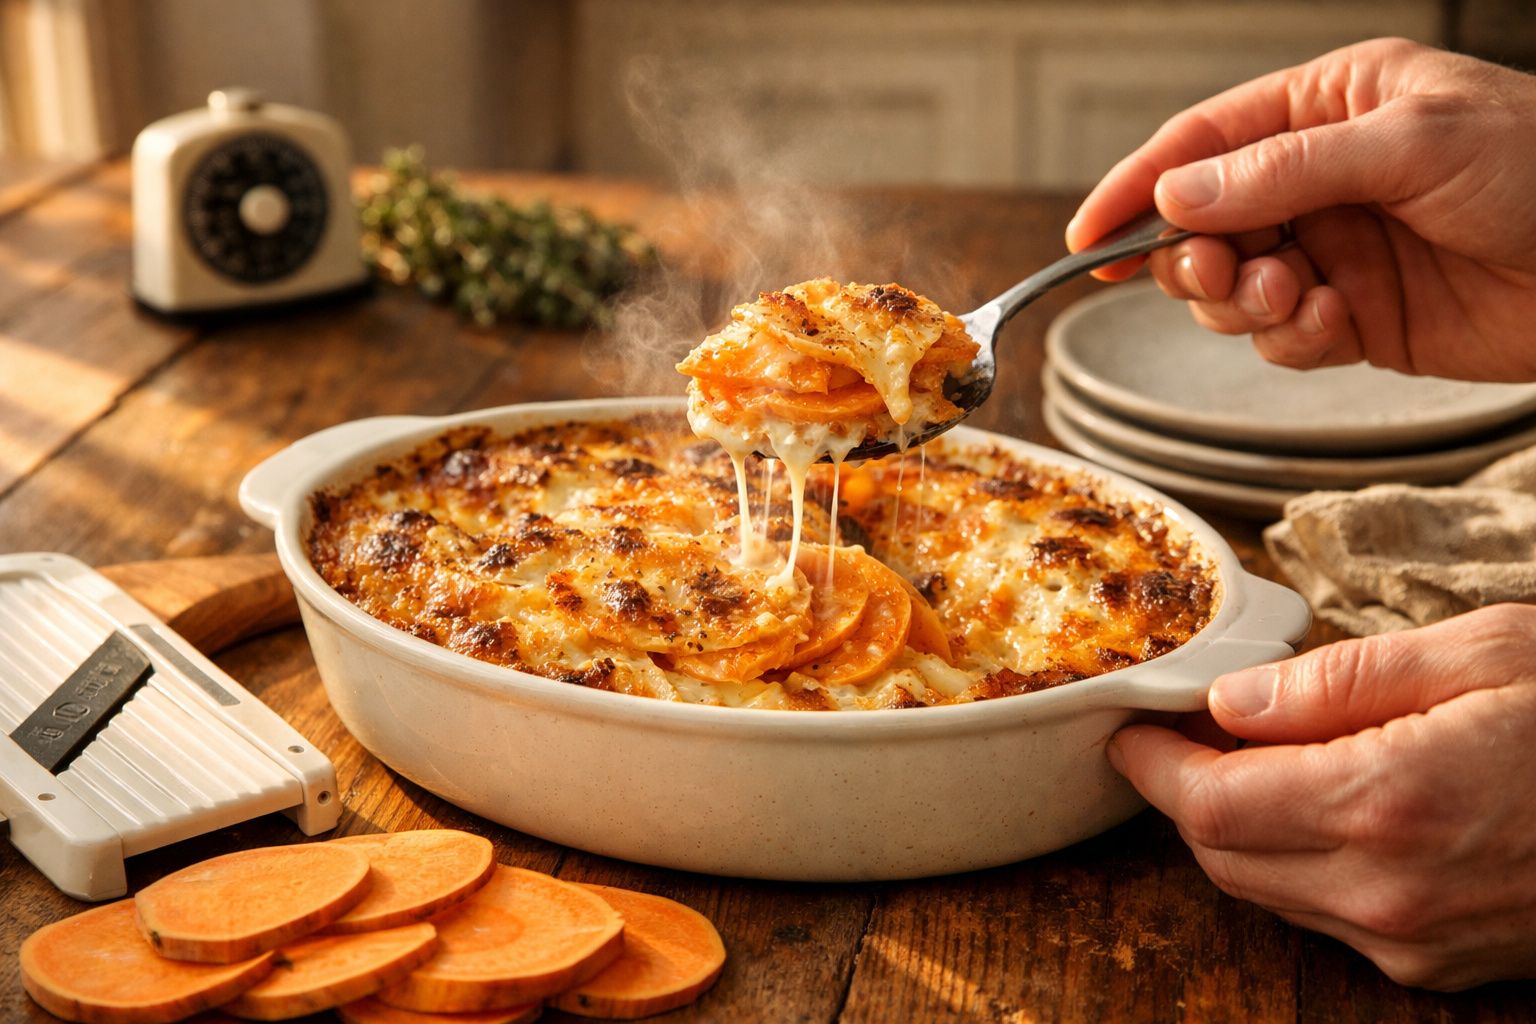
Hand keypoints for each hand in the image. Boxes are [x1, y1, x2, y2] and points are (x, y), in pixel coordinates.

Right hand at [1067, 38, 1535, 381]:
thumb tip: (1177, 196)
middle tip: (1219, 274)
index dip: (1137, 188)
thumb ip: (1281, 170)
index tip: (1088, 238)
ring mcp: (1335, 250)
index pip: (1202, 142)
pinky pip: (1281, 338)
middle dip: (1196, 258)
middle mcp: (1319, 178)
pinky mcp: (1354, 318)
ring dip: (1244, 303)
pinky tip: (1334, 326)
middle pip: (1202, 223)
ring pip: (1232, 288)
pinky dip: (1292, 340)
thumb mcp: (1408, 145)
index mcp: (1328, 108)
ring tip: (1295, 296)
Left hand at [1107, 605, 1535, 989]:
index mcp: (1390, 801)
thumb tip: (1231, 703)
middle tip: (1185, 732)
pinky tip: (1321, 805)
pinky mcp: (1448, 963)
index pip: (1209, 806)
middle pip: (1224, 858)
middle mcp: (1394, 891)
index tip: (1132, 725)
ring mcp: (1421, 941)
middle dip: (1185, 795)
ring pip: (1269, 892)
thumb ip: (1339, 681)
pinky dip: (1297, 863)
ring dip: (1236, 830)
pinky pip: (1330, 917)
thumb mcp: (1482, 652)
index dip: (1154, 765)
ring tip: (1252, 759)